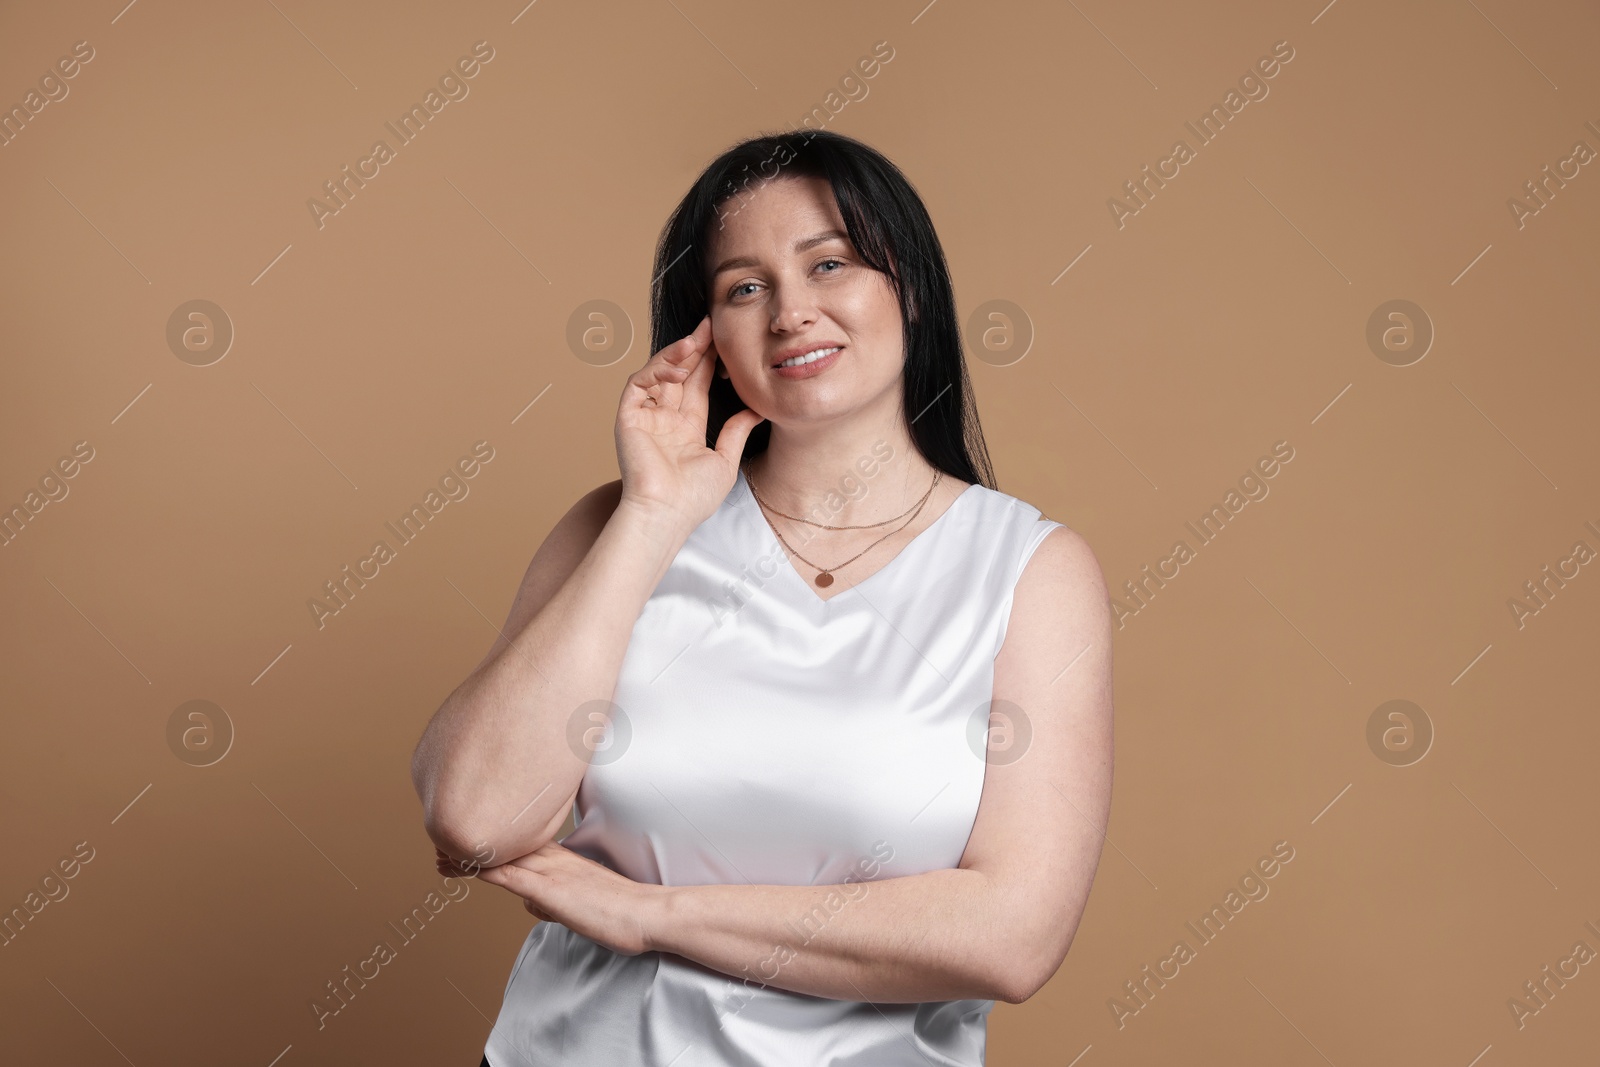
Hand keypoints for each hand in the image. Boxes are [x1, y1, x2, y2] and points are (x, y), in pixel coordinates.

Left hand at [450, 840, 663, 956]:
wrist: (648, 914)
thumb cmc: (625, 913)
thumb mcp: (584, 904)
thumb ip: (556, 900)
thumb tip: (534, 904)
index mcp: (565, 859)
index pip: (522, 845)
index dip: (495, 843)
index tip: (473, 841)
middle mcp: (555, 859)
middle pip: (506, 845)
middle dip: (475, 845)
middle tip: (443, 841)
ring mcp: (551, 872)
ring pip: (500, 857)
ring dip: (467, 856)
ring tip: (439, 856)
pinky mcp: (549, 890)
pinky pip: (506, 876)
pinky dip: (481, 868)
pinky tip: (459, 865)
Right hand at [615, 315, 765, 529]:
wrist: (667, 514)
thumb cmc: (693, 498)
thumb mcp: (725, 460)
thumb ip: (736, 431)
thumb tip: (757, 409)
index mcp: (686, 429)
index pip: (698, 385)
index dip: (710, 362)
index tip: (726, 341)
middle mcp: (664, 419)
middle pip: (680, 374)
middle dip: (696, 348)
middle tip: (712, 324)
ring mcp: (645, 417)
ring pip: (659, 373)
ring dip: (677, 355)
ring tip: (697, 340)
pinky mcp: (628, 418)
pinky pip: (639, 383)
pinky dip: (657, 370)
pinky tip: (678, 366)